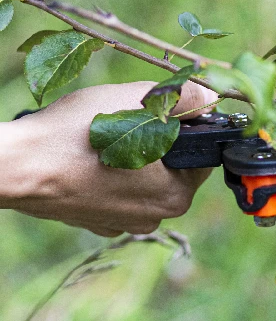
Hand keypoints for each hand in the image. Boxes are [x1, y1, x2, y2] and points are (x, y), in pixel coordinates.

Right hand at [0, 81, 217, 236]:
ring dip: (136, 153)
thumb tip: (211, 98)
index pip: (201, 154)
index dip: (188, 126)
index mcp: (176, 194)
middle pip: (175, 165)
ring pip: (147, 176)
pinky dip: (114, 171)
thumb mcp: (140, 100)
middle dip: (160, 139)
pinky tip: (93, 157)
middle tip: (131, 119)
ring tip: (109, 135)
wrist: (19, 166)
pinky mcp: (99, 221)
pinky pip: (121, 189)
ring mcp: (124, 222)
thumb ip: (186, 98)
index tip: (166, 111)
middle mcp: (155, 216)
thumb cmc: (79, 133)